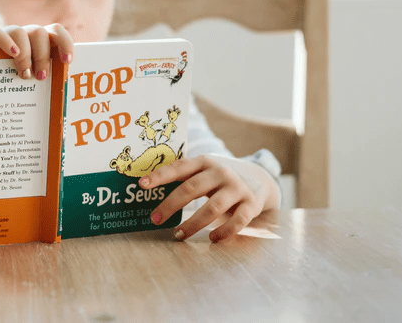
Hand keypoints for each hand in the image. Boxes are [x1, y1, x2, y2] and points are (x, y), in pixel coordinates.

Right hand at [0, 24, 73, 79]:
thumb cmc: (6, 86)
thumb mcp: (27, 85)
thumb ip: (41, 86)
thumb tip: (60, 109)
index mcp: (38, 44)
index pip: (55, 32)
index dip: (64, 43)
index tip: (67, 61)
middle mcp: (24, 36)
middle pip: (40, 33)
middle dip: (44, 56)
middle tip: (41, 77)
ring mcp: (5, 35)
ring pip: (21, 32)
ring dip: (26, 54)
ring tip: (24, 75)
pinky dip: (6, 41)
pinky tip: (12, 53)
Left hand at [139, 154, 279, 241]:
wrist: (259, 179)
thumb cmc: (219, 178)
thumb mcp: (204, 171)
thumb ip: (184, 177)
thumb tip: (148, 190)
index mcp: (204, 162)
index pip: (179, 167)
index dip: (160, 175)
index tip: (142, 184)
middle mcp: (220, 172)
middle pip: (191, 188)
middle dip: (170, 205)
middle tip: (154, 219)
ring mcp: (237, 188)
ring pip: (212, 208)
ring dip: (193, 224)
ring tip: (178, 235)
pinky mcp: (251, 204)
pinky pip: (237, 221)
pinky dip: (223, 232)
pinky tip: (212, 239)